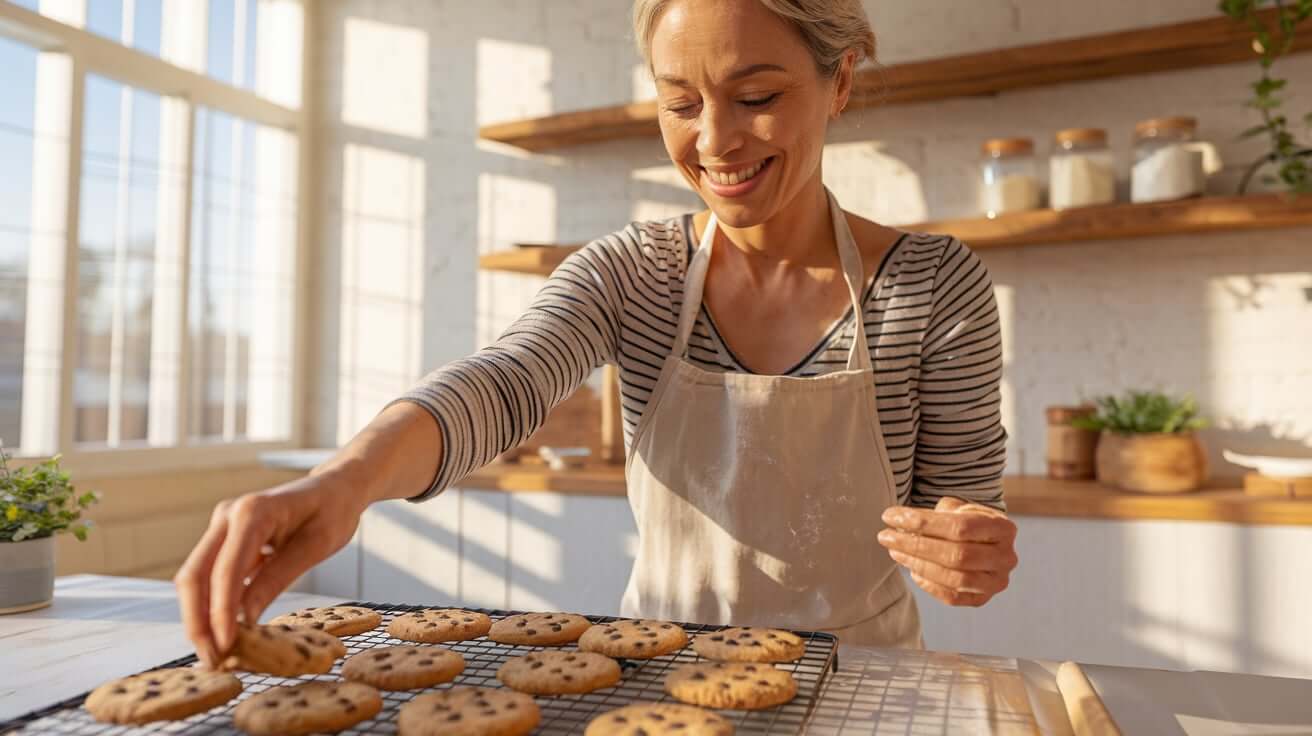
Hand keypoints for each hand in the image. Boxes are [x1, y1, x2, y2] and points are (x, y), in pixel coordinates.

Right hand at [173, 472, 369, 666]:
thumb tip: (245, 618)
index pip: (225, 569)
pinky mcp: (225, 540)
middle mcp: (227, 515)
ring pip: (196, 578)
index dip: (221, 611)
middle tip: (212, 660)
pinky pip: (210, 576)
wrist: (335, 487)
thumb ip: (278, 578)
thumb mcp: (316, 546)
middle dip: (198, 621)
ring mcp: (222, 526)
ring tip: (216, 654)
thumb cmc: (333, 511)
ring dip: (200, 617)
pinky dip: (213, 605)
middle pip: (194, 576)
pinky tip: (224, 632)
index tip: (225, 645)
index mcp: (252, 511)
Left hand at [877, 496, 1017, 606]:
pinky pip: (952, 597)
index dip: (922, 523)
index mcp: (1003, 528)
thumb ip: (934, 514)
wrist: (984, 542)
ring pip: (954, 578)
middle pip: (957, 555)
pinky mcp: (982, 599)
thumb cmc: (964, 521)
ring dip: (918, 565)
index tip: (890, 516)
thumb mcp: (956, 508)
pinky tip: (913, 570)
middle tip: (886, 537)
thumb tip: (900, 522)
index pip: (960, 527)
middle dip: (916, 546)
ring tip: (895, 552)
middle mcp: (1005, 558)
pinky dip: (929, 584)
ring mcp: (995, 582)